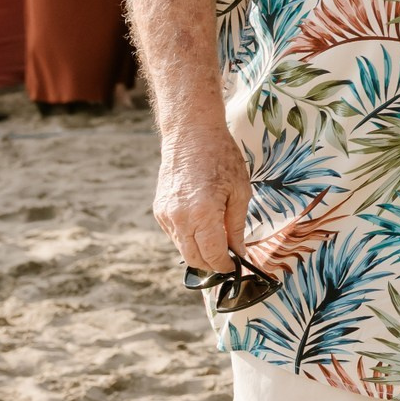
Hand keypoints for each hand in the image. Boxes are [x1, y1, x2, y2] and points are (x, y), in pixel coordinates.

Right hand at [153, 120, 252, 276]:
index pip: (212, 255)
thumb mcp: (240, 192)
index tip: (236, 266)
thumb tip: (238, 253)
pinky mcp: (159, 210)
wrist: (191, 134)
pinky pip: (175, 235)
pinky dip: (189, 238)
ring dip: (200, 252)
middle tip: (229, 260)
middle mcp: (179, 218)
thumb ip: (236, 227)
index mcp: (202, 214)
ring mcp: (166, 215)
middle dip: (212, 264)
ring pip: (182, 248)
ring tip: (219, 243)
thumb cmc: (222, 158)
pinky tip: (204, 227)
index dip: (225, 265)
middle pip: (194, 258)